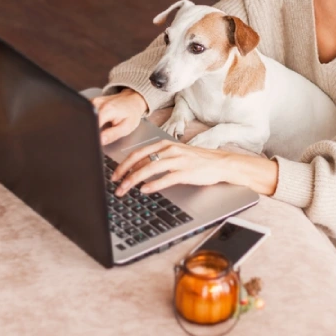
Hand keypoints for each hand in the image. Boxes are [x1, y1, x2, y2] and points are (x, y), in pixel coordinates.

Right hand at [92, 89, 148, 145]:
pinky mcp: (91, 102)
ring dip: (92, 124)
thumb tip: (100, 141)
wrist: (132, 101)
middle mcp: (98, 103)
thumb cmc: (131, 113)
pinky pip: (87, 113)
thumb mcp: (126, 127)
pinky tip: (100, 120)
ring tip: (103, 125)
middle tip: (103, 132)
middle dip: (92, 130)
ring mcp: (93, 101)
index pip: (93, 124)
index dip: (93, 134)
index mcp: (107, 110)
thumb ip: (112, 135)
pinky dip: (91, 119)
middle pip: (88, 120)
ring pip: (87, 117)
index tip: (97, 140)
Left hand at [111, 139, 235, 195]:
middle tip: (115, 184)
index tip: (115, 174)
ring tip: (125, 189)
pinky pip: (166, 178)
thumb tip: (138, 169)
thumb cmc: (197, 160)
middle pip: (140, 160)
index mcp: (165, 144)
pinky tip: (145, 190)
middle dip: (124, 172)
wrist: (220, 163)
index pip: (138, 153)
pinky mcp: (186, 172)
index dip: (124, 164)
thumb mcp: (175, 154)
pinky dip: (153, 184)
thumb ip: (157, 159)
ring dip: (134, 180)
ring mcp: (178, 161)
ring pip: (150, 168)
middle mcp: (169, 150)